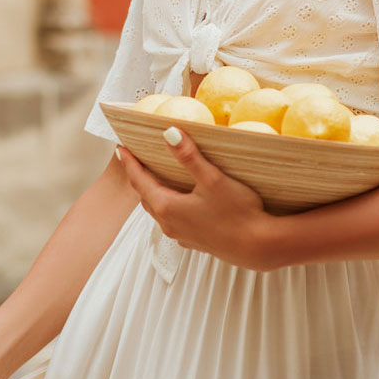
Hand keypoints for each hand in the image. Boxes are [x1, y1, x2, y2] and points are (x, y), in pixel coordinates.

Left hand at [116, 128, 274, 269]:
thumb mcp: (212, 179)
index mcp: (167, 207)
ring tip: (154, 177)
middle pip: (146, 196)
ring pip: (158, 210)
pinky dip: (168, 205)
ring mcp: (181, 235)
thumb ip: (189, 156)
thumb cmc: (237, 212)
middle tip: (135, 160)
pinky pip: (172, 220)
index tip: (120, 148)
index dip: (130, 163)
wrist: (258, 246)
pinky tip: (179, 201)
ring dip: (153, 192)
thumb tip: (169, 132)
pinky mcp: (194, 241)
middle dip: (139, 177)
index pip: (140, 181)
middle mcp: (169, 224)